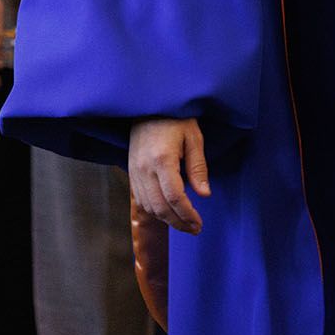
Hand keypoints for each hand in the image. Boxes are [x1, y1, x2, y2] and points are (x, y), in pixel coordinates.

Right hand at [129, 118, 209, 234]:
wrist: (147, 105)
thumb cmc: (175, 118)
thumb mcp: (193, 137)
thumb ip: (198, 167)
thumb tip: (204, 194)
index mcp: (162, 159)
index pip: (175, 197)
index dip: (188, 215)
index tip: (199, 223)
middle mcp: (145, 168)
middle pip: (160, 207)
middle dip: (178, 223)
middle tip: (194, 229)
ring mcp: (135, 171)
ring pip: (149, 207)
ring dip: (166, 219)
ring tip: (183, 222)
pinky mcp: (131, 171)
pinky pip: (140, 200)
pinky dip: (154, 210)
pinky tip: (167, 211)